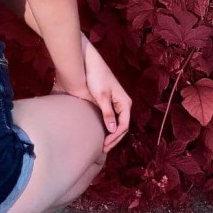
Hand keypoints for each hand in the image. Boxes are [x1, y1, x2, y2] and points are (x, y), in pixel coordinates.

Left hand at [52, 38, 131, 152]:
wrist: (87, 63)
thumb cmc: (96, 77)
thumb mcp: (102, 96)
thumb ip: (107, 113)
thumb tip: (113, 130)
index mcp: (125, 103)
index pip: (124, 126)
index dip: (115, 137)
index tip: (104, 145)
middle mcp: (122, 104)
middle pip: (121, 127)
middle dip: (114, 139)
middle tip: (103, 149)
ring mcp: (115, 104)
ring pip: (116, 124)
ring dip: (111, 135)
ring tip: (102, 145)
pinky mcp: (107, 102)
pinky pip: (110, 118)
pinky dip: (106, 128)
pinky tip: (99, 133)